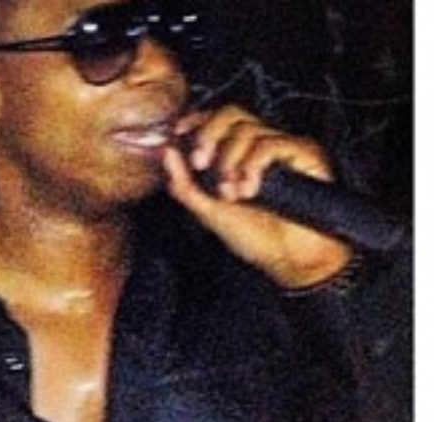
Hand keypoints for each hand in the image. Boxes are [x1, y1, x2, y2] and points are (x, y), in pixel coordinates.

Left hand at [163, 105, 352, 288]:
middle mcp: (260, 145)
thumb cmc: (255, 237)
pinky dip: (254, 164)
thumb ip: (183, 185)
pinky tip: (250, 190)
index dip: (197, 120)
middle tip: (201, 165)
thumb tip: (166, 152)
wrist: (290, 259)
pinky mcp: (305, 153)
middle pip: (232, 113)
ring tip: (232, 194)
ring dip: (231, 161)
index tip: (178, 133)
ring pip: (249, 129)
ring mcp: (284, 147)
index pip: (217, 120)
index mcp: (238, 154)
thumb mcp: (208, 212)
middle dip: (209, 135)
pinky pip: (272, 143)